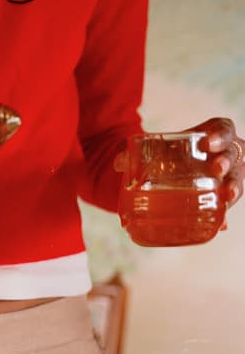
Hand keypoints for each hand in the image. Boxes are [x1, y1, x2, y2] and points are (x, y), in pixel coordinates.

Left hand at [113, 118, 244, 207]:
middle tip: (216, 169)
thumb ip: (136, 155)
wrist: (169, 170)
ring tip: (228, 196)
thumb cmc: (168, 155)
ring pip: (237, 178)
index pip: (223, 129)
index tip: (207, 143)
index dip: (220, 134)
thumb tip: (119, 163)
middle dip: (227, 161)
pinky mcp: (220, 196)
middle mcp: (224, 153)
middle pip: (235, 153)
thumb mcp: (154, 152)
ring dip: (235, 186)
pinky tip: (221, 224)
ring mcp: (226, 175)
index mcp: (211, 135)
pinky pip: (227, 205)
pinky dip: (224, 215)